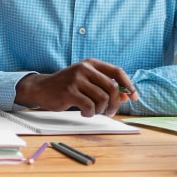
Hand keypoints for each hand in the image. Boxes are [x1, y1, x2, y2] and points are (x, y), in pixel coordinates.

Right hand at [14, 58, 138, 116]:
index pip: (117, 71)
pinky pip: (89, 106)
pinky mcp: (69, 91)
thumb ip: (105, 86)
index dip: (129, 85)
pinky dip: (90, 113)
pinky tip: (84, 112)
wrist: (42, 88)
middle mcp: (84, 68)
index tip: (134, 97)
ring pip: (102, 99)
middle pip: (112, 88)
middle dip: (115, 104)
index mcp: (91, 63)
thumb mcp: (87, 82)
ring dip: (101, 110)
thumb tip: (127, 96)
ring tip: (93, 111)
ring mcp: (76, 79)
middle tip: (110, 112)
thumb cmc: (68, 86)